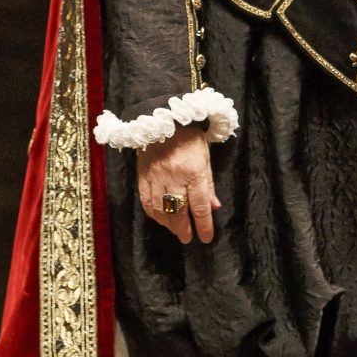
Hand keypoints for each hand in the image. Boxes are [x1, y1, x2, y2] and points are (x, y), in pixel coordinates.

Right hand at [137, 125, 217, 244]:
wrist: (163, 117)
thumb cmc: (190, 138)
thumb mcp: (206, 158)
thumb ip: (208, 184)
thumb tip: (214, 208)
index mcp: (193, 171)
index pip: (199, 206)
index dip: (203, 225)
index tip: (206, 238)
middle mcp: (174, 176)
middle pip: (178, 211)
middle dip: (183, 229)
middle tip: (187, 238)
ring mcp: (156, 176)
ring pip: (160, 209)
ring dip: (168, 224)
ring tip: (176, 230)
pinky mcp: (143, 175)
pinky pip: (146, 200)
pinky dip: (153, 213)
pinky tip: (160, 218)